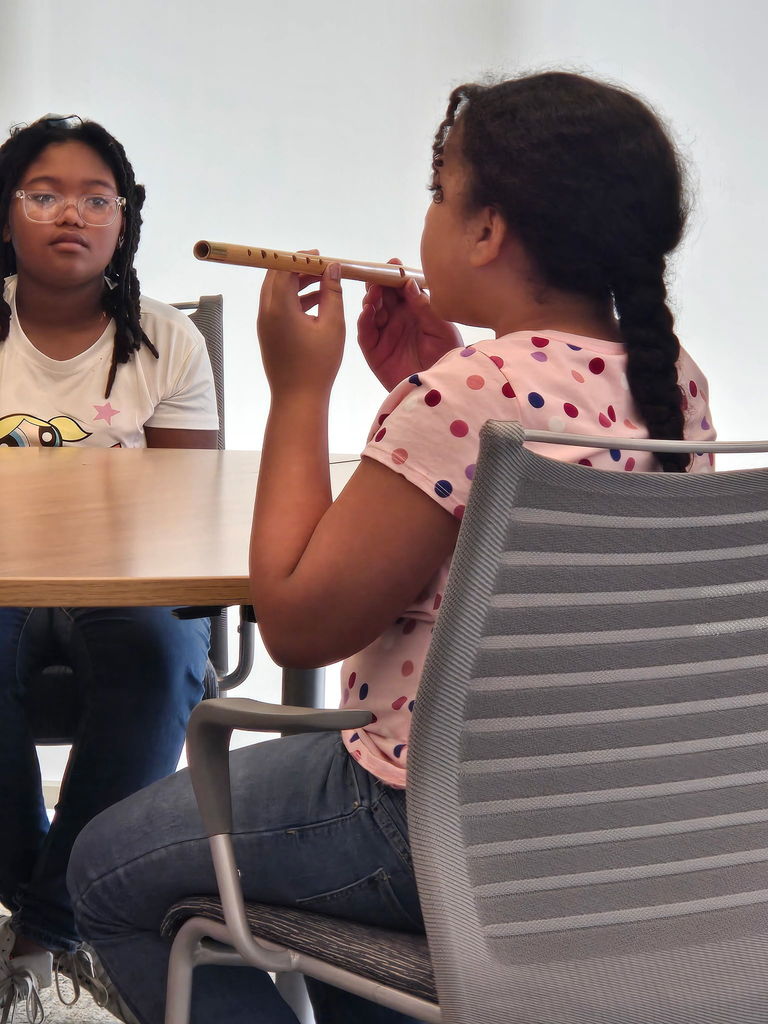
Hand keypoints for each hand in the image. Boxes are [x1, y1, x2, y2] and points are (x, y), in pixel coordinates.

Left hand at [257, 255, 345, 396]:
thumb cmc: (318, 365)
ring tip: (322, 285)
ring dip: (296, 284)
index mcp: (279, 307)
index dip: (301, 258)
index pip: (283, 268)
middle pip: (275, 277)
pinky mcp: (267, 334)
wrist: (298, 399)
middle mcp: (266, 312)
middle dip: (297, 269)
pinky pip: (277, 307)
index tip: (319, 257)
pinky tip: (315, 305)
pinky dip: (293, 300)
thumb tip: (332, 270)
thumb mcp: (332, 325)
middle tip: (321, 268)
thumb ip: (332, 293)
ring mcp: (264, 324)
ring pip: (276, 292)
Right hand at [357, 261, 462, 390]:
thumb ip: (425, 307)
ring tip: (374, 292)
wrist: (440, 389)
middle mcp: (397, 321)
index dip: (395, 276)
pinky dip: (364, 321)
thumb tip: (409, 283)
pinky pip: (365, 334)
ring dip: (370, 299)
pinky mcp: (375, 352)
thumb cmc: (447, 358)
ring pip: (372, 311)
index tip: (393, 263)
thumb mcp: (442, 329)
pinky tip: (367, 310)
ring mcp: (385, 336)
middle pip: (383, 296)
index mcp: (415, 312)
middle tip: (377, 274)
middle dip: (378, 283)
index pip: (401, 289)